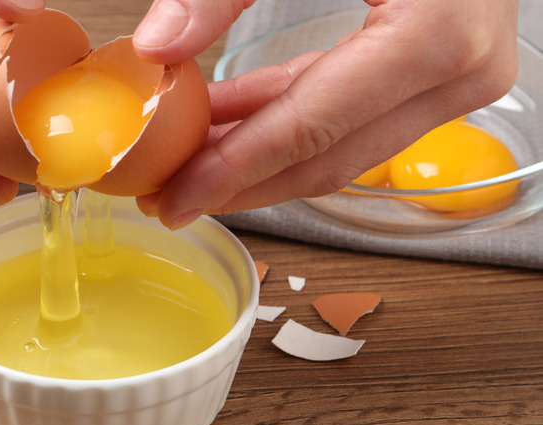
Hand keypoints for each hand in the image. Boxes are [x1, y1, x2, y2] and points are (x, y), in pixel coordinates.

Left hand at [133, 0, 518, 229]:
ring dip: (259, 158)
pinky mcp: (439, 73)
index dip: (234, 171)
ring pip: (339, 148)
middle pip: (327, 159)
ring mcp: (456, 78)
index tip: (176, 198)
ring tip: (189, 166)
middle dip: (240, 183)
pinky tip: (230, 126)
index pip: (310, 130)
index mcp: (435, 33)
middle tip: (170, 197)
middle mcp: (460, 72)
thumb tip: (157, 46)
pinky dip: (287, 122)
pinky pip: (351, 116)